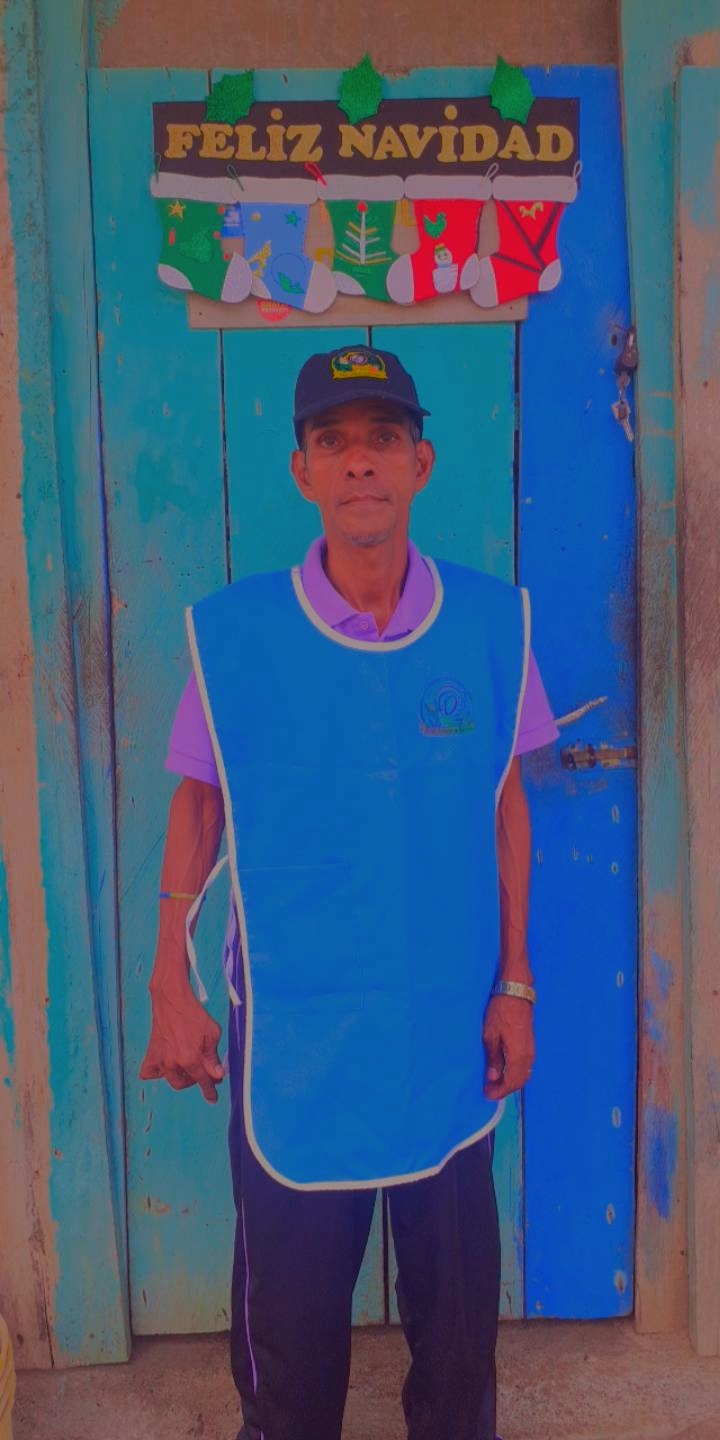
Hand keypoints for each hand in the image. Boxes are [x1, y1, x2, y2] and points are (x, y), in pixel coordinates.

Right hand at [140, 982, 224, 1103]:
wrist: (172, 999)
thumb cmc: (194, 1014)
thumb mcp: (212, 1034)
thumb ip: (213, 1058)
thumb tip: (216, 1074)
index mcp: (190, 1059)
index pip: (203, 1081)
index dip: (210, 1091)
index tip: (213, 1098)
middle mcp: (173, 1063)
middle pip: (185, 1083)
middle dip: (196, 1080)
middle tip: (203, 1072)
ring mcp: (160, 1059)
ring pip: (170, 1079)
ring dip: (180, 1076)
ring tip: (187, 1066)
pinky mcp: (151, 1053)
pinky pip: (149, 1072)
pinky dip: (157, 1072)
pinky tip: (166, 1065)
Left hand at [483, 994, 534, 1100]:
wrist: (515, 992)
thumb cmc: (500, 1011)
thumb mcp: (490, 1035)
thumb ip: (493, 1059)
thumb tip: (493, 1078)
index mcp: (518, 1056)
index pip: (511, 1082)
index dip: (499, 1091)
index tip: (486, 1094)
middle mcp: (528, 1056)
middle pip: (519, 1081)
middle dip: (504, 1089)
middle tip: (488, 1090)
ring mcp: (531, 1050)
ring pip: (523, 1075)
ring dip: (510, 1082)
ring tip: (494, 1081)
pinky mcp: (530, 1045)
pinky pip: (525, 1066)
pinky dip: (514, 1073)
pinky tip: (503, 1070)